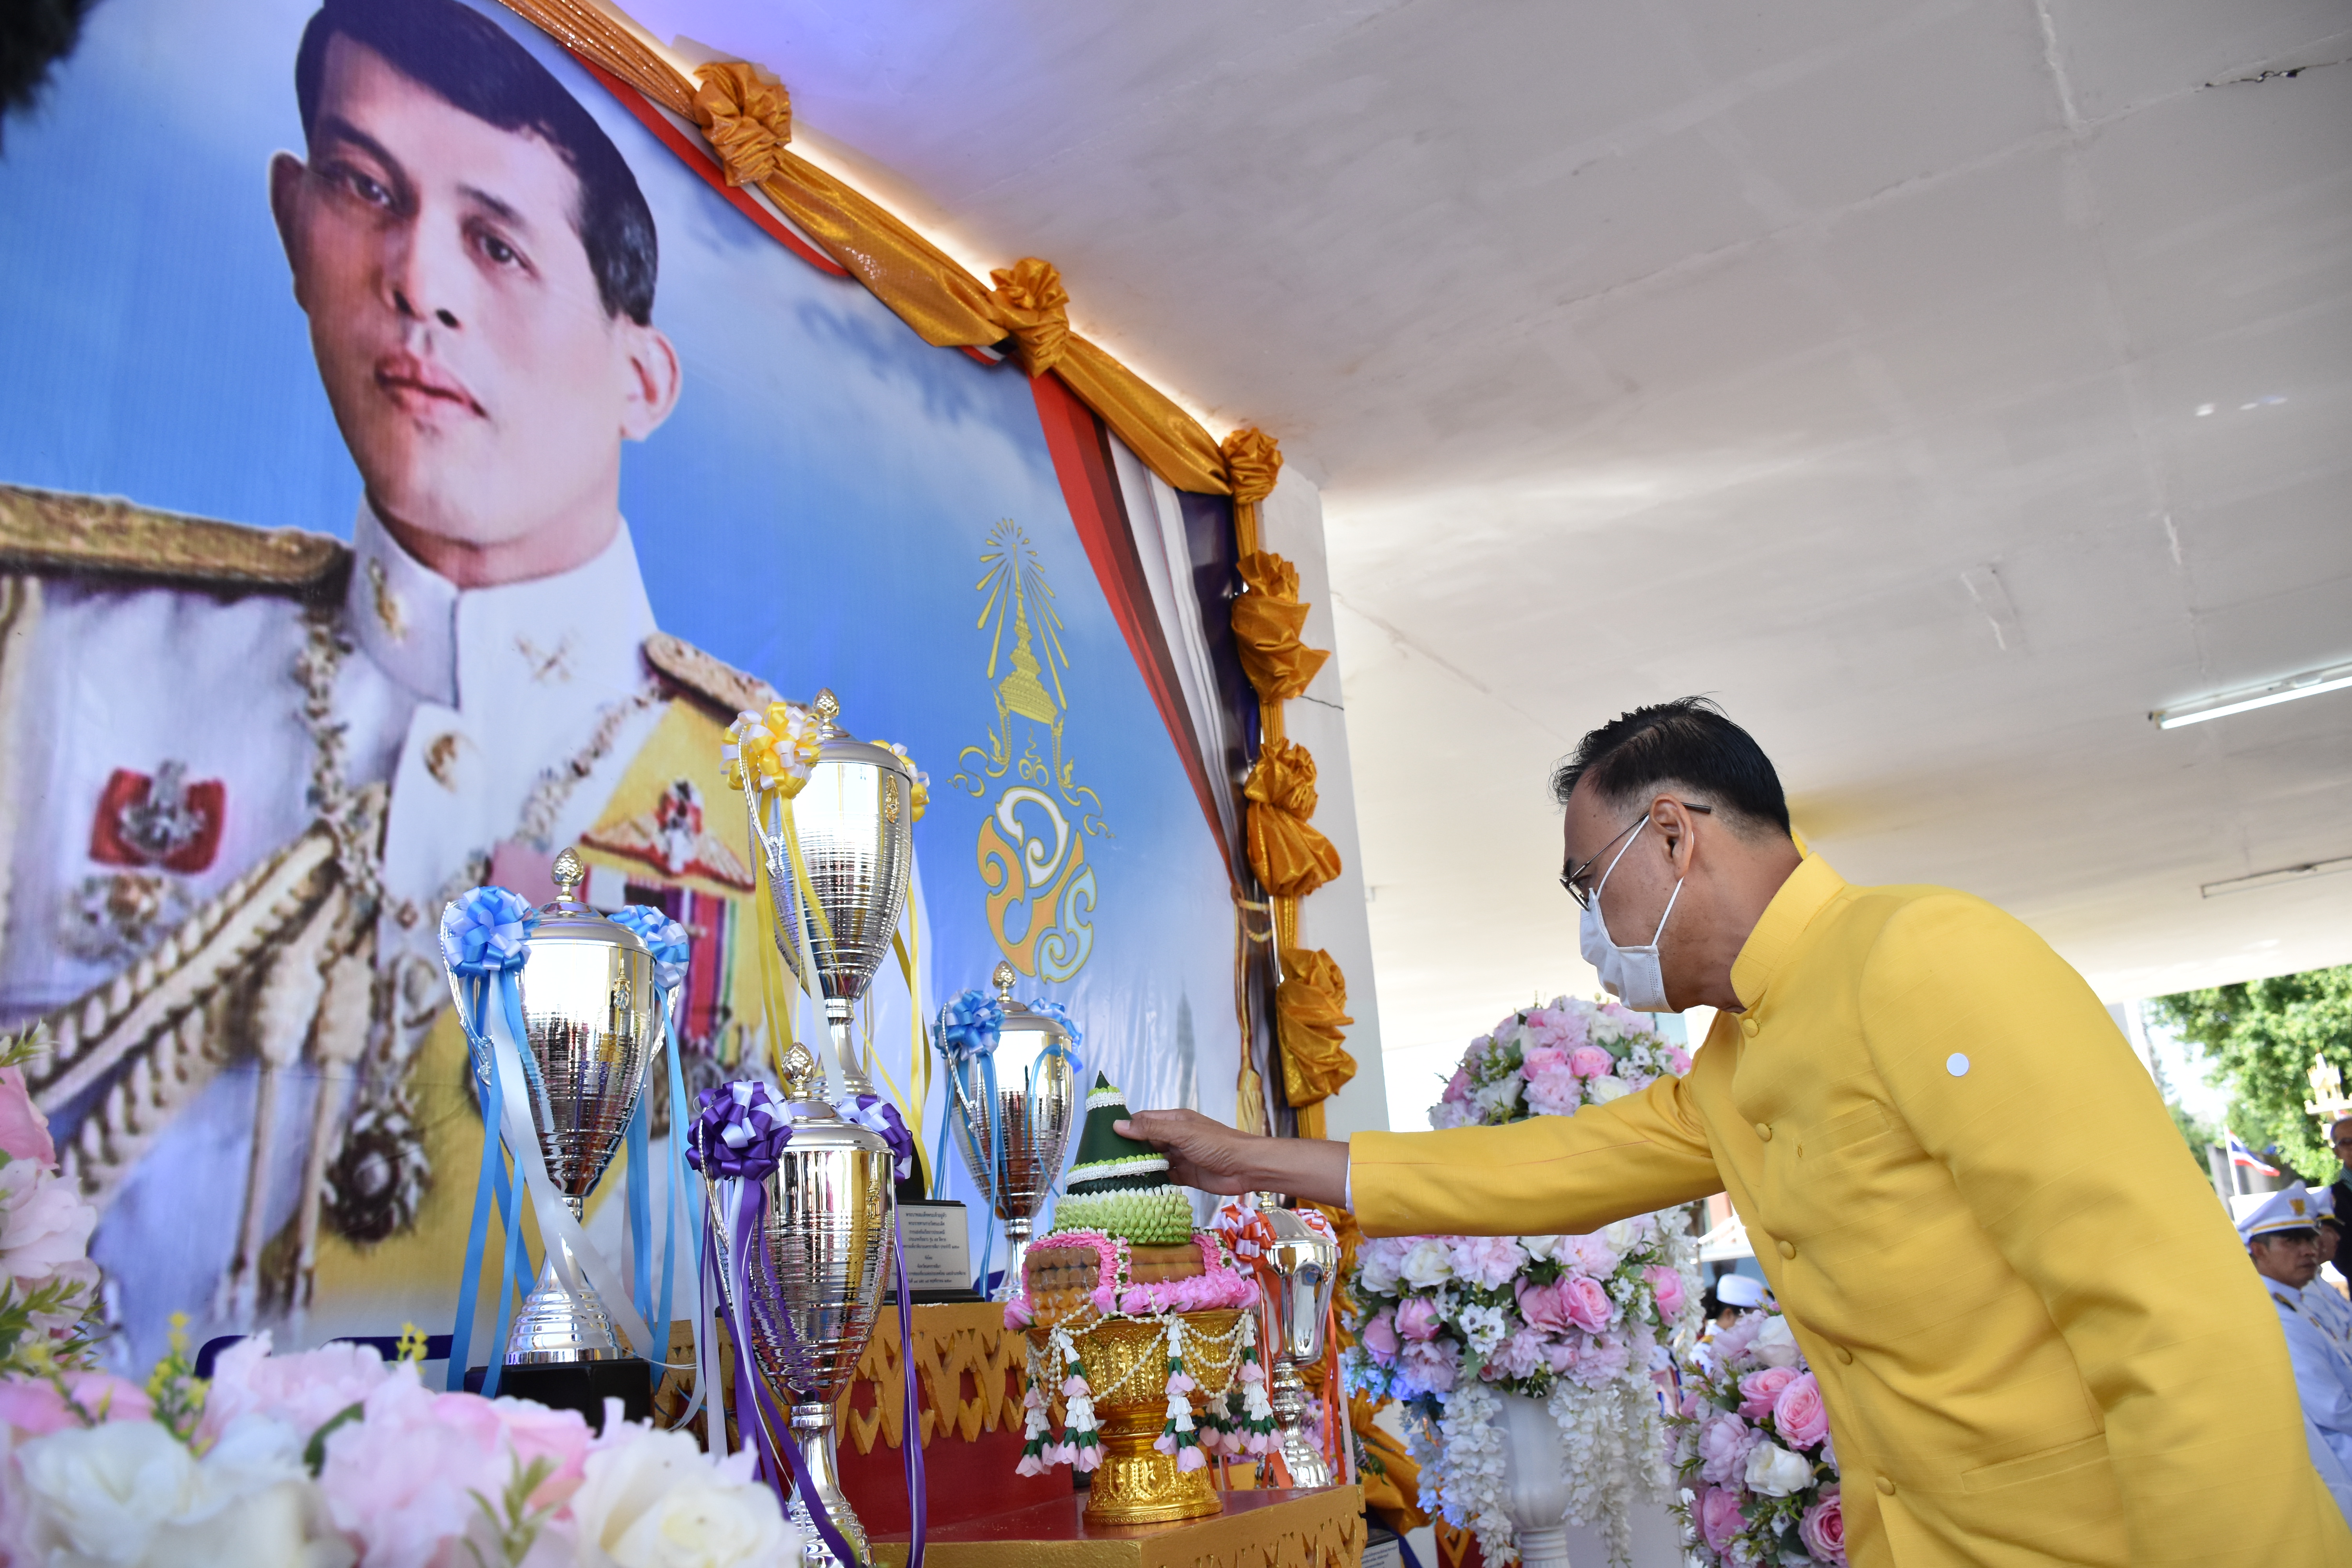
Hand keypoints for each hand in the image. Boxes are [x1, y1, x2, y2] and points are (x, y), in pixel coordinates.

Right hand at [1116, 1109, 1262, 1194]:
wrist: (1246, 1168)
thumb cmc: (1217, 1144)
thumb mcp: (1182, 1133)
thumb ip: (1151, 1130)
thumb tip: (1119, 1125)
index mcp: (1175, 1121)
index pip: (1144, 1120)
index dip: (1125, 1126)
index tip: (1103, 1136)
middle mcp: (1176, 1138)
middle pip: (1146, 1142)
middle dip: (1129, 1150)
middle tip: (1104, 1161)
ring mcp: (1181, 1157)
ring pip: (1154, 1161)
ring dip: (1140, 1167)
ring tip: (1115, 1176)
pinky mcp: (1186, 1176)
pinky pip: (1165, 1178)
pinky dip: (1153, 1182)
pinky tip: (1137, 1187)